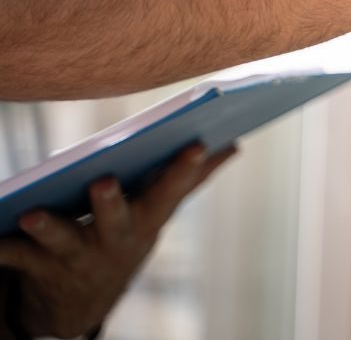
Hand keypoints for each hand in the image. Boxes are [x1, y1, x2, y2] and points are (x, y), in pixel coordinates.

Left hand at [0, 145, 235, 338]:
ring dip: (47, 228)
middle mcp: (114, 240)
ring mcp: (75, 256)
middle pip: (114, 220)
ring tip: (33, 214)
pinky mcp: (34, 265)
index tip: (195, 142)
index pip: (170, 191)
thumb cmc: (123, 237)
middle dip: (110, 203)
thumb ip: (192, 178)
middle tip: (105, 181)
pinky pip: (11, 255)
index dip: (184, 169)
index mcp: (146, 220)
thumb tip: (233, 145)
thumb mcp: (159, 212)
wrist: (80, 303)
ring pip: (60, 240)